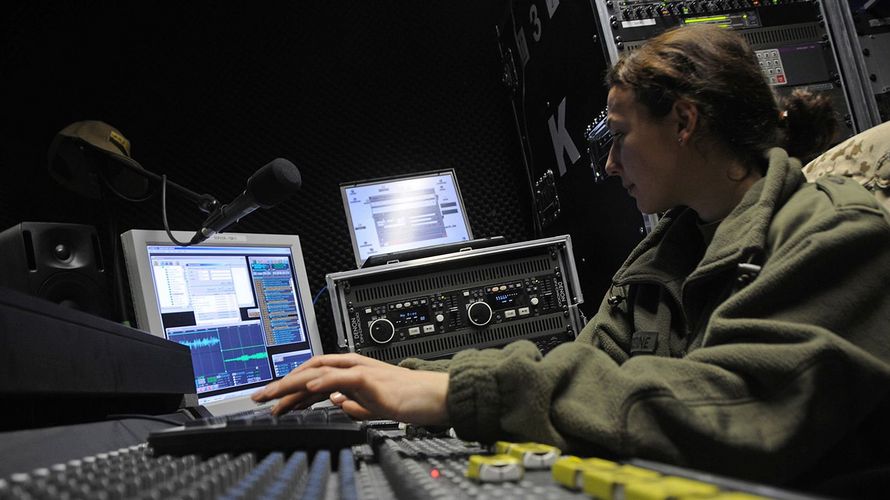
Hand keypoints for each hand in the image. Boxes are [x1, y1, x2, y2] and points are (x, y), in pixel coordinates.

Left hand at [251, 353, 449, 425]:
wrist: (430, 396)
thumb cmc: (405, 399)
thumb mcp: (371, 405)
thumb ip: (352, 402)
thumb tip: (335, 402)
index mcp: (349, 373)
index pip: (312, 378)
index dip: (289, 389)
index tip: (272, 402)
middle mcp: (350, 366)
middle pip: (308, 370)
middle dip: (281, 384)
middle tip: (259, 397)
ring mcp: (359, 369)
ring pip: (318, 371)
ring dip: (292, 383)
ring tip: (273, 394)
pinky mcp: (368, 377)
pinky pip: (340, 377)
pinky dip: (321, 380)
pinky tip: (307, 388)